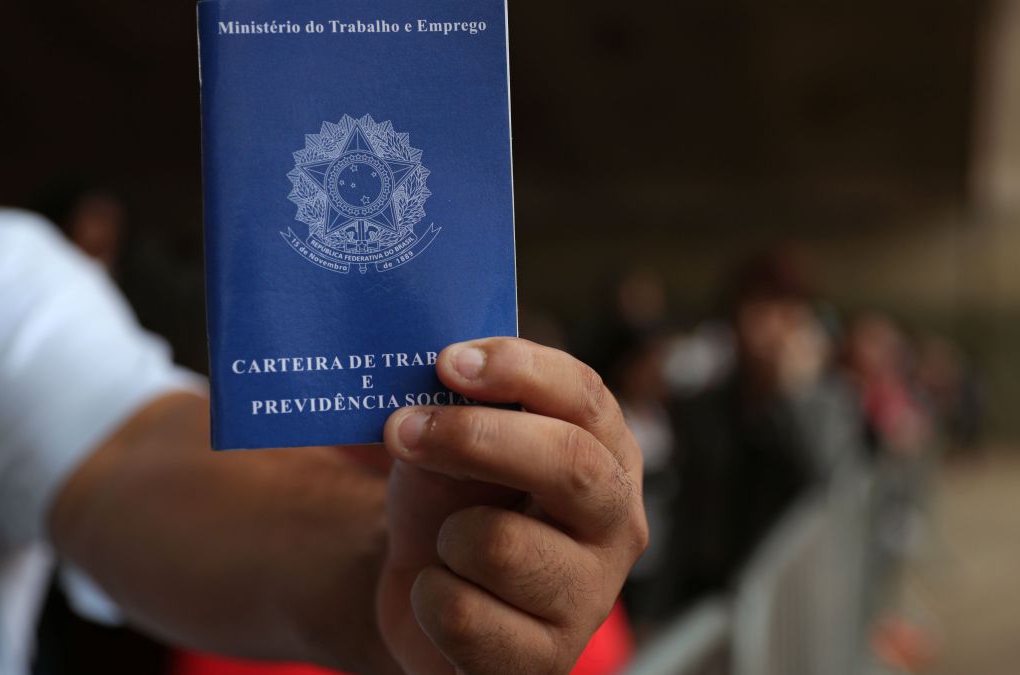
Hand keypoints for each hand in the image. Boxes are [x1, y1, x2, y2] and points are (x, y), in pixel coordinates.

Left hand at [377, 338, 647, 674]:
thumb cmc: (452, 501)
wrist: (424, 591)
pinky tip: (444, 598)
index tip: (449, 362)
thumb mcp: (453, 442)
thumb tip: (445, 375)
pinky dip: (429, 599)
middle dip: (474, 439)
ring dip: (443, 538)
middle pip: (569, 464)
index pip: (585, 397)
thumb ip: (462, 407)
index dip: (519, 371)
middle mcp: (617, 524)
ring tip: (446, 547)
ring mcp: (589, 600)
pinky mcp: (546, 661)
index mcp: (607, 454)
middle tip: (402, 428)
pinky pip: (463, 616)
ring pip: (498, 545)